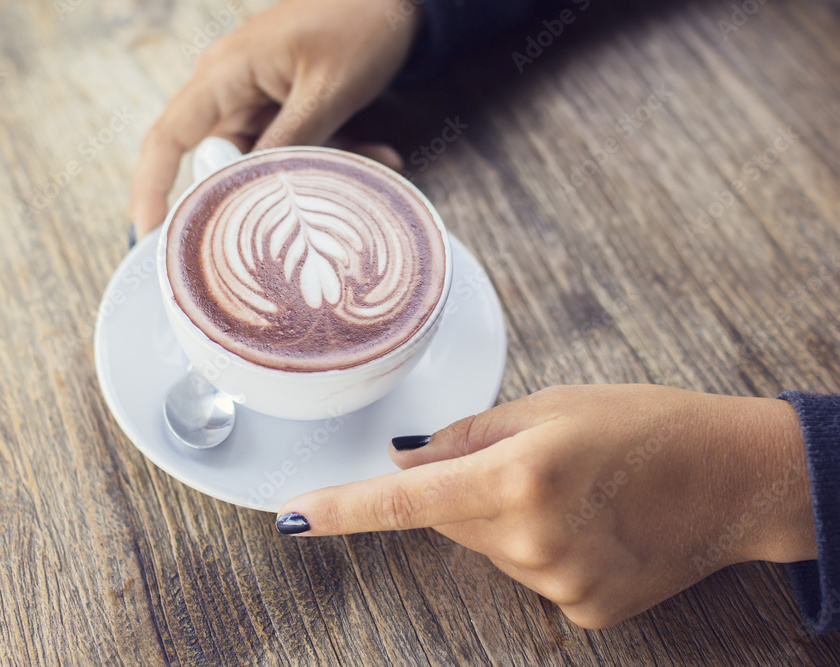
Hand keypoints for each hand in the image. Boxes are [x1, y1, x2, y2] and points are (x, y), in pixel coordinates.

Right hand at [130, 0, 421, 235]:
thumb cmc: (357, 22)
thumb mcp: (325, 90)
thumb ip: (288, 142)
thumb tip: (251, 193)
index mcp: (224, 74)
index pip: (168, 138)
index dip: (152, 189)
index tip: (150, 236)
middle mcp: (231, 88)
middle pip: (224, 160)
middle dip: (268, 187)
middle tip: (311, 208)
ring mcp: (260, 98)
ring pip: (269, 159)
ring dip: (317, 171)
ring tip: (374, 162)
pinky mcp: (287, 105)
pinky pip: (297, 144)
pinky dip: (334, 154)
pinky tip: (381, 154)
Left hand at [275, 384, 815, 627]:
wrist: (733, 478)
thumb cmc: (642, 424)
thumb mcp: (549, 405)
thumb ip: (466, 436)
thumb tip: (404, 460)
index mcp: (518, 476)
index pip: (406, 499)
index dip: (342, 509)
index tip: (291, 517)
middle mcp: (532, 540)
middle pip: (449, 519)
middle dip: (463, 488)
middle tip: (526, 460)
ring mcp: (559, 584)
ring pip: (488, 549)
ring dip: (505, 519)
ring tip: (569, 491)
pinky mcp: (583, 611)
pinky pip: (529, 575)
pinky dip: (541, 549)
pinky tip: (589, 526)